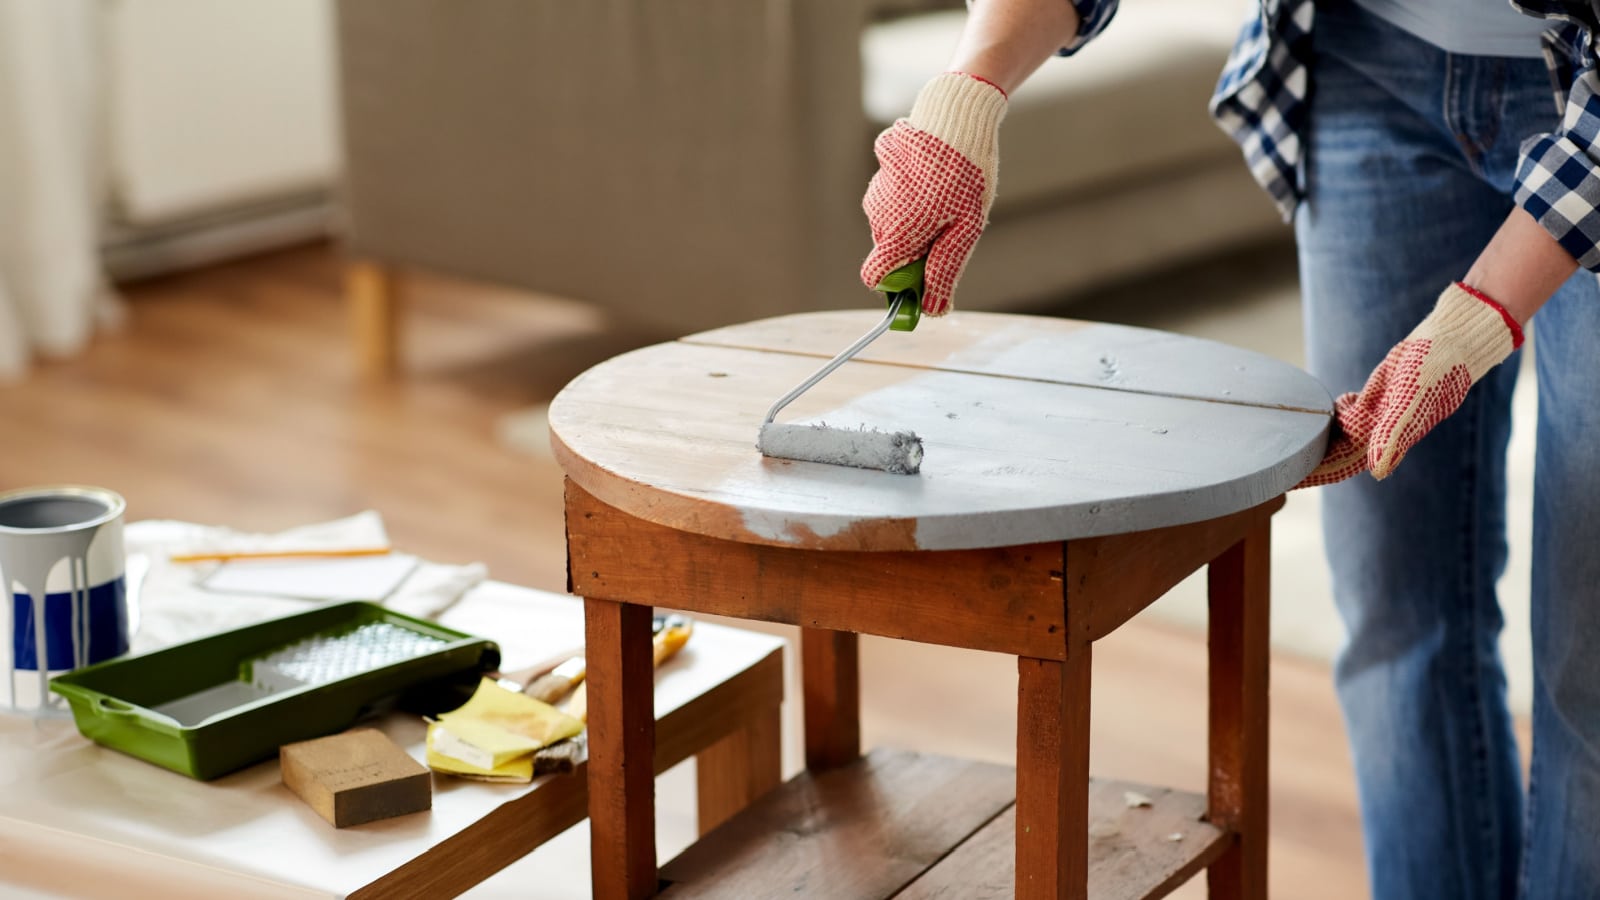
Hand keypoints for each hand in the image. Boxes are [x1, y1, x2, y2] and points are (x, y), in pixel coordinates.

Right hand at [861, 72, 1006, 316]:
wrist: (955, 113)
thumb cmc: (966, 174)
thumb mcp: (965, 229)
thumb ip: (945, 271)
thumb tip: (932, 309)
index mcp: (895, 233)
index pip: (877, 278)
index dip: (898, 287)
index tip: (923, 281)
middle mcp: (877, 214)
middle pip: (891, 250)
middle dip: (917, 250)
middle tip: (953, 230)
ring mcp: (878, 188)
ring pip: (895, 221)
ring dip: (918, 221)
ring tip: (951, 196)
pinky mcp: (883, 167)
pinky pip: (896, 194)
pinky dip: (914, 194)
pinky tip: (939, 176)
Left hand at [1298, 282, 1522, 487]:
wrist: (1451, 341)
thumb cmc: (1437, 369)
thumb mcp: (1413, 398)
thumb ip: (1396, 434)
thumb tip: (1376, 472)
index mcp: (1389, 439)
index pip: (1346, 463)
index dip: (1320, 472)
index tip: (1292, 480)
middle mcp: (1383, 432)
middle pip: (1339, 452)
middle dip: (1312, 459)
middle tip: (1277, 463)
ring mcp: (1380, 415)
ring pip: (1342, 433)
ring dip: (1320, 438)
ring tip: (1292, 440)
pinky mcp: (1379, 397)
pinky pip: (1352, 413)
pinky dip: (1338, 414)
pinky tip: (1333, 408)